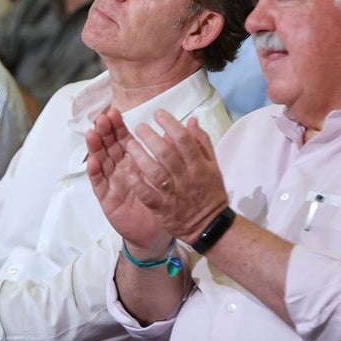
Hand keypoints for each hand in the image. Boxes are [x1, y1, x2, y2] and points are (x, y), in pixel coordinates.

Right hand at [85, 108, 170, 255]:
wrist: (155, 232)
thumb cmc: (161, 201)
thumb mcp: (168, 175)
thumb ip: (170, 152)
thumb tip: (174, 131)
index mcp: (133, 160)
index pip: (123, 138)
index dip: (118, 126)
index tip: (115, 111)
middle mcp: (120, 168)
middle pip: (109, 146)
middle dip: (105, 131)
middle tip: (103, 118)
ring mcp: (112, 183)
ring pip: (101, 161)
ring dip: (96, 147)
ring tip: (92, 133)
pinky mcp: (107, 199)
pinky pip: (100, 184)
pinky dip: (95, 172)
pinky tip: (93, 161)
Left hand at [114, 111, 229, 245]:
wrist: (209, 226)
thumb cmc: (210, 191)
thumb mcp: (212, 166)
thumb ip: (202, 142)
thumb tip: (191, 120)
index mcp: (199, 166)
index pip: (184, 140)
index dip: (170, 124)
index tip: (158, 113)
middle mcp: (186, 178)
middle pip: (166, 154)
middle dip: (151, 137)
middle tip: (139, 126)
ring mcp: (173, 194)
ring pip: (154, 172)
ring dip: (140, 156)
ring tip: (129, 144)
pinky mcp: (162, 208)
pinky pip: (147, 194)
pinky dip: (137, 181)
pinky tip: (128, 169)